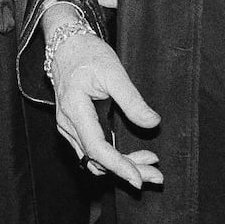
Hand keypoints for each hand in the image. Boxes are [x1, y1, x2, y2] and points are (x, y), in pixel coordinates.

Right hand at [49, 30, 161, 188]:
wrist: (67, 45)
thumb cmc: (88, 54)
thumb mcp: (114, 71)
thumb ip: (132, 99)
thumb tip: (152, 123)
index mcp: (75, 109)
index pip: (96, 148)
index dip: (118, 165)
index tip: (139, 178)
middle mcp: (67, 124)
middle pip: (96, 160)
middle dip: (127, 171)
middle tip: (156, 176)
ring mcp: (68, 128)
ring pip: (94, 160)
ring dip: (122, 166)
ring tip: (150, 166)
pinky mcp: (75, 128)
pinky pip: (92, 152)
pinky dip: (113, 158)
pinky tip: (133, 156)